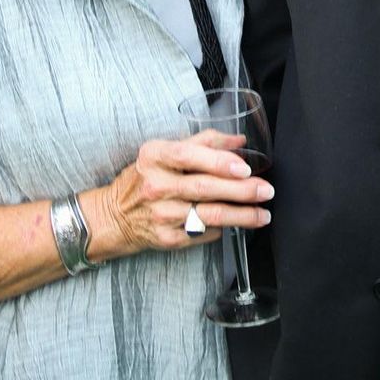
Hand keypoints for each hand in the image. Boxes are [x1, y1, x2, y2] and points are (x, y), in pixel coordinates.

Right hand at [93, 129, 273, 254]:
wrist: (114, 216)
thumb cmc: (145, 178)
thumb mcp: (164, 151)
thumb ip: (203, 142)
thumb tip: (238, 141)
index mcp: (154, 156)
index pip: (188, 155)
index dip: (218, 161)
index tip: (244, 167)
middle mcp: (155, 186)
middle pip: (204, 187)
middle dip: (241, 190)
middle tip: (265, 190)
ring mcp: (160, 215)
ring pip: (208, 215)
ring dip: (241, 215)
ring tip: (262, 213)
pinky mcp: (167, 238)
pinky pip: (202, 233)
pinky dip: (223, 228)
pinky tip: (238, 224)